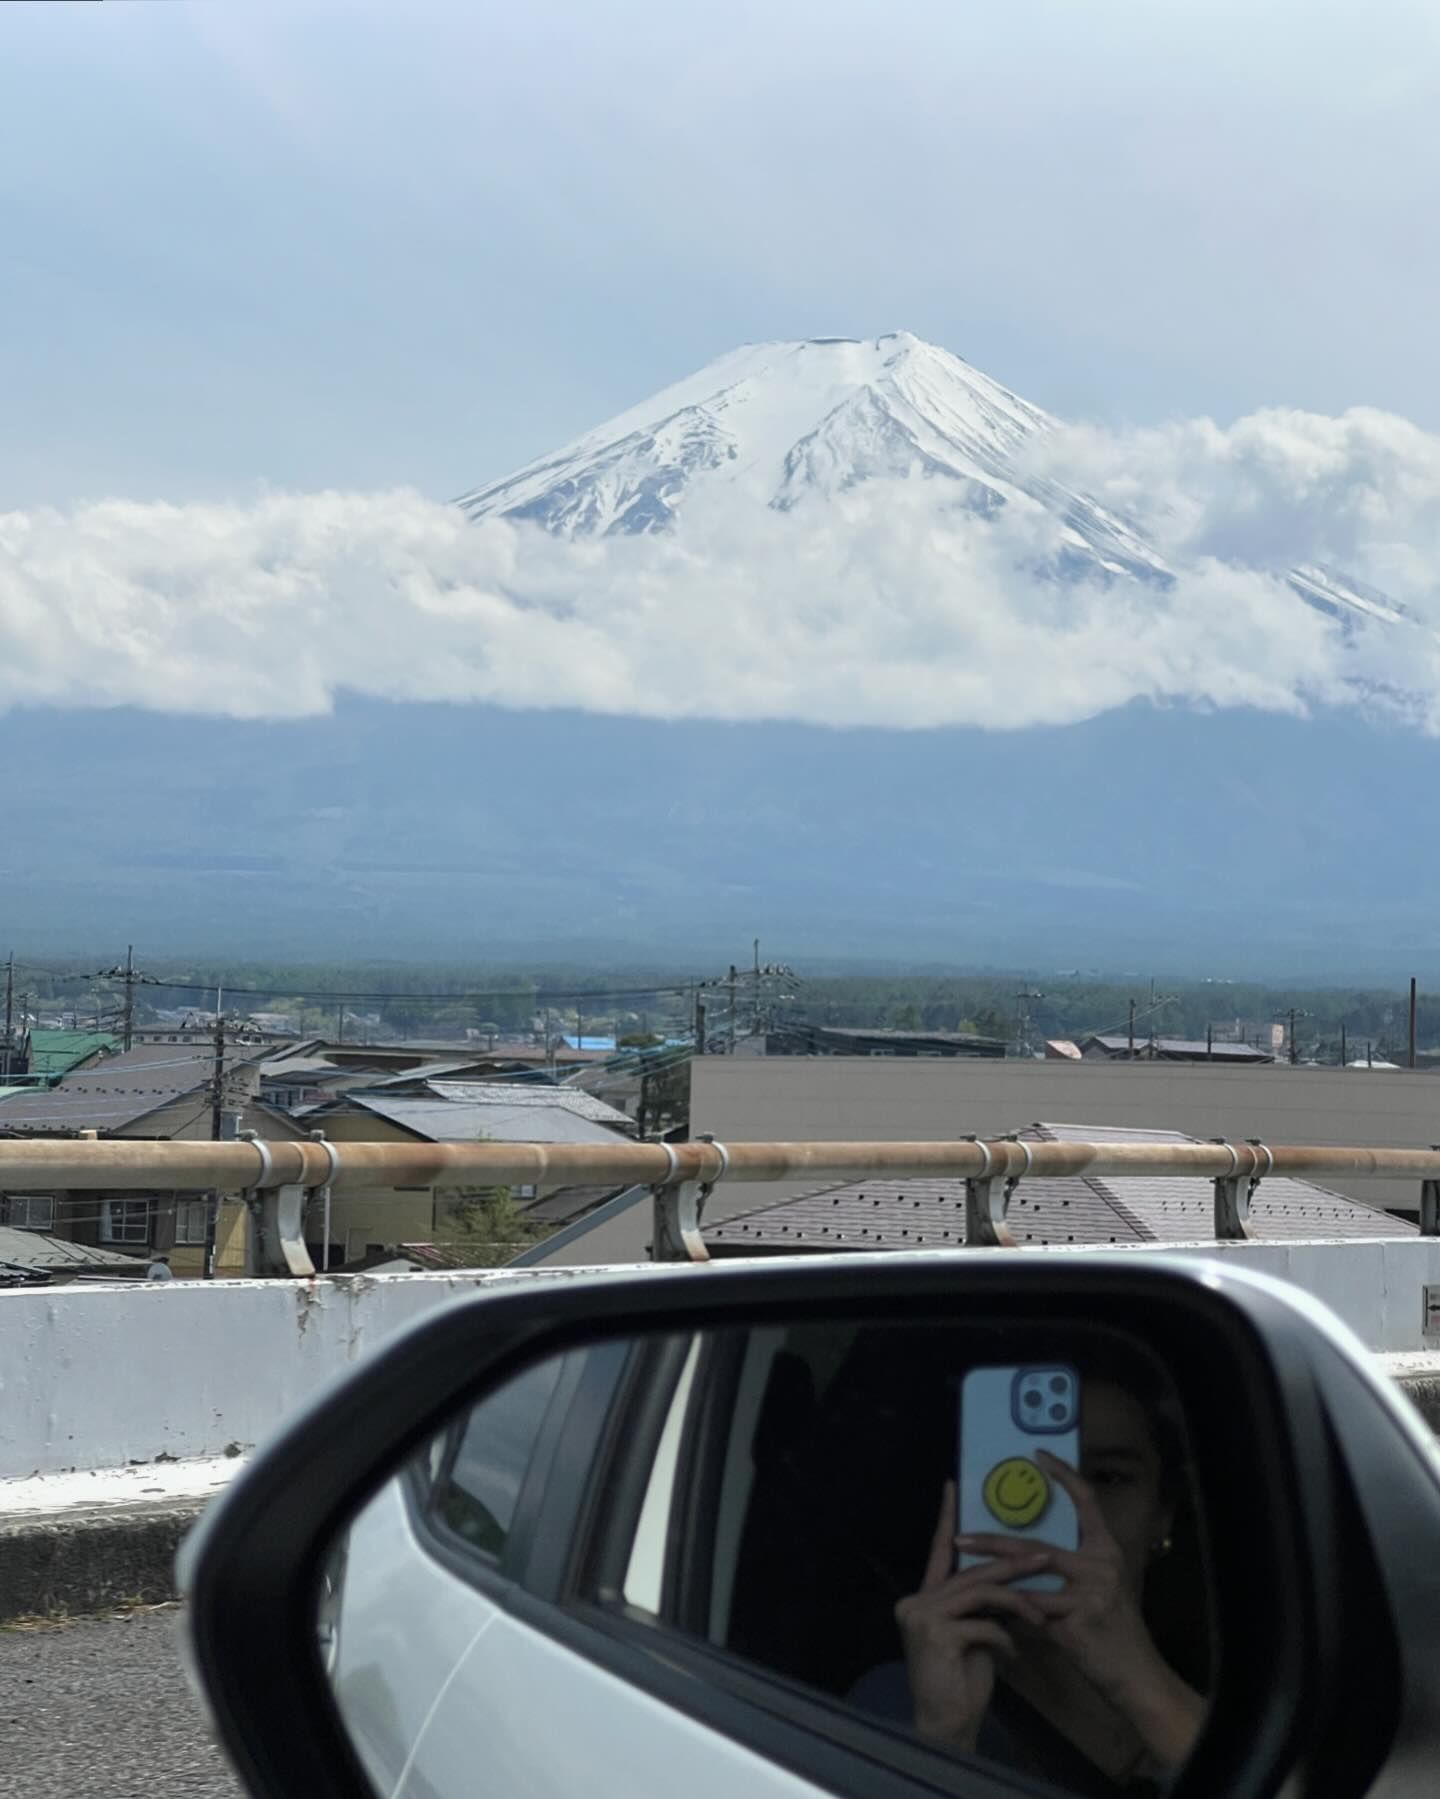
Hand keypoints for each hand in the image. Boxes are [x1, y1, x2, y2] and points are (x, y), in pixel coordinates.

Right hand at [895, 1481, 1049, 1751]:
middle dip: (1011, 1564)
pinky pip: (983, 1624)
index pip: (938, 1550)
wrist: (947, 1726)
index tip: (953, 1486)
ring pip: (980, 1593)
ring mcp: (922, 1616)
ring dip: (1018, 1601)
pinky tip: (1014, 1655)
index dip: (948, 1518)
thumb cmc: (962, 1681)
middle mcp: (916, 1600)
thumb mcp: (973, 1635)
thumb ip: (978, 1607)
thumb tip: (1007, 1584)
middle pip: (972, 1572)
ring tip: (1042, 1614)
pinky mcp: (936, 1635)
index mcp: (923, 1597)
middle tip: (1044, 1554)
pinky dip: (1005, 1638)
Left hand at [957, 1453, 1203, 1768]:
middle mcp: (1100, 1564)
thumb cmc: (1109, 1628)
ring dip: (993, 1579)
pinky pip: (1034, 1612)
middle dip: (993, 1542)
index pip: (1086, 1501)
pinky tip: (988, 1612)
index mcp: (1105, 1549)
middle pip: (1037, 1546)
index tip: (1038, 1454)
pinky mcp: (1079, 1620)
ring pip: (1029, 1579)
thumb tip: (1022, 1551)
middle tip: (960, 1536)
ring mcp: (1091, 1592)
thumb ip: (1067, 1567)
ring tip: (962, 1577)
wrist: (1133, 1673)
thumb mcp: (1096, 1588)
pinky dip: (1011, 1613)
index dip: (1064, 1474)